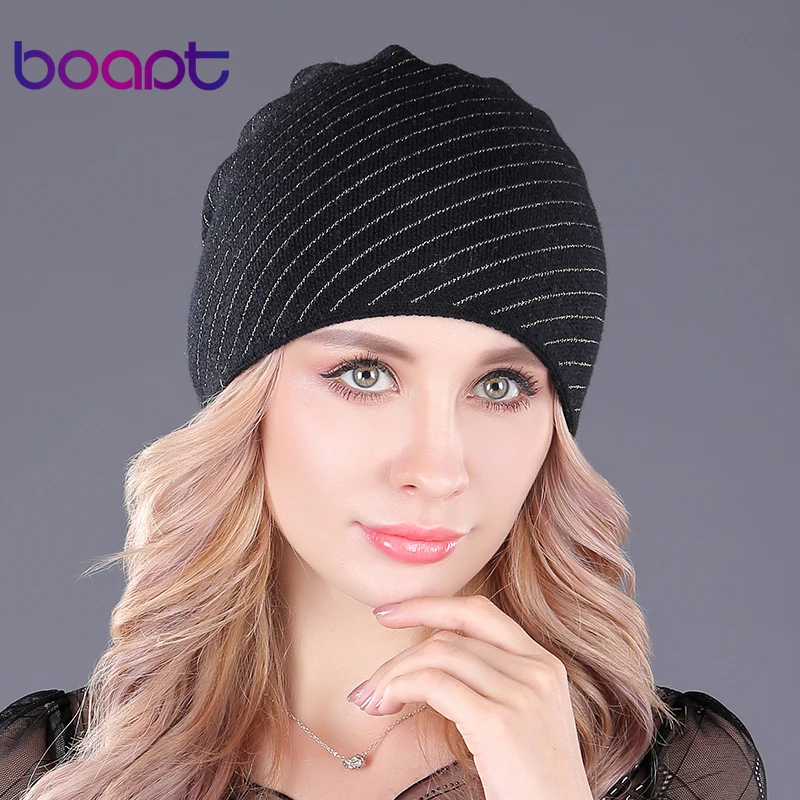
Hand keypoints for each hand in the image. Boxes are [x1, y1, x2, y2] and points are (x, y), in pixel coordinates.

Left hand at [347, 595, 592, 799]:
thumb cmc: (532, 784)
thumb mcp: (523, 718)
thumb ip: (493, 681)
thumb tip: (429, 658)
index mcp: (544, 664)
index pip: (478, 612)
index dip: (428, 606)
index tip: (388, 613)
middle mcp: (537, 670)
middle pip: (450, 636)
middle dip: (400, 653)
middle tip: (368, 682)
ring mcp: (521, 693)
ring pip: (437, 655)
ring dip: (393, 675)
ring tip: (373, 702)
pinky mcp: (498, 721)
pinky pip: (433, 683)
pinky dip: (400, 687)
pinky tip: (387, 705)